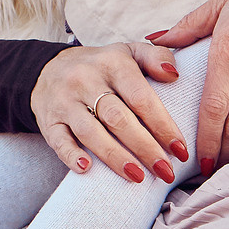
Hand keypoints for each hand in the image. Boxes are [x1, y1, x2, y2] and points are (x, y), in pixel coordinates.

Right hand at [30, 42, 190, 184]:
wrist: (48, 69)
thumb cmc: (100, 67)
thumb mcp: (128, 52)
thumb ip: (156, 57)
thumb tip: (174, 74)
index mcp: (111, 63)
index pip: (140, 97)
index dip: (162, 125)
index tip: (180, 150)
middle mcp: (85, 80)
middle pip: (117, 118)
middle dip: (144, 147)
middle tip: (166, 171)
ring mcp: (65, 101)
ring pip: (90, 132)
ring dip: (115, 157)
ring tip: (138, 177)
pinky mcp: (49, 120)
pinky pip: (58, 140)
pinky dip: (71, 155)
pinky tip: (87, 168)